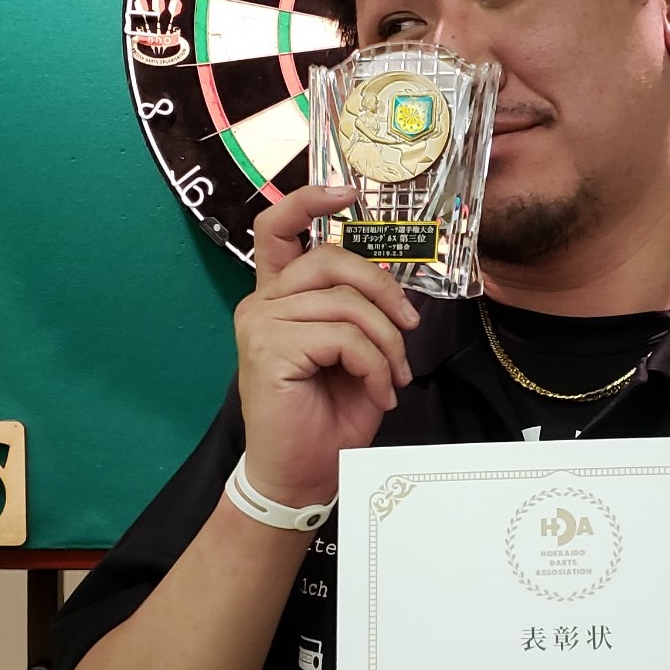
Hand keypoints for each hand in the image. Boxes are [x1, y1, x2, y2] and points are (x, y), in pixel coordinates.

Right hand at [235, 184, 420, 507]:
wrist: (301, 477)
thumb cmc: (326, 418)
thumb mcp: (352, 354)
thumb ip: (358, 312)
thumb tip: (394, 289)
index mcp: (278, 297)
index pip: (277, 227)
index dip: (310, 201)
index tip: (348, 193)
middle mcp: (262, 303)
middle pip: (331, 260)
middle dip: (383, 290)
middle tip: (407, 329)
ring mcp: (261, 323)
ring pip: (346, 303)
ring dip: (386, 343)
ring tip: (392, 378)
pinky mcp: (270, 348)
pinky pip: (345, 337)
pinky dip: (375, 366)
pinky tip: (378, 394)